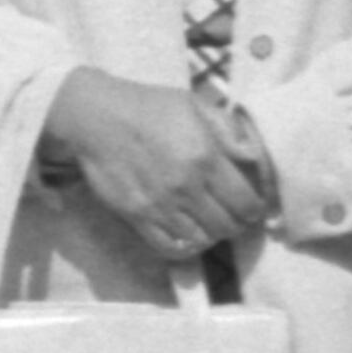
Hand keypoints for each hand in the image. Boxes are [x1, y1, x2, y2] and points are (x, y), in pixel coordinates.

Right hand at [41, 69, 270, 264]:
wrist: (97, 118)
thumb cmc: (148, 107)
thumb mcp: (195, 105)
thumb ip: (229, 129)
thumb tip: (253, 156)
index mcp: (206, 157)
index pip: (246, 202)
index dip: (254, 209)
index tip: (251, 206)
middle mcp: (186, 186)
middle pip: (226, 226)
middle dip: (235, 224)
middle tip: (232, 216)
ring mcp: (160, 205)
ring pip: (201, 240)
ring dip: (210, 235)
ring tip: (209, 223)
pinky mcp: (137, 217)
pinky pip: (169, 247)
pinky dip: (184, 247)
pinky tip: (187, 234)